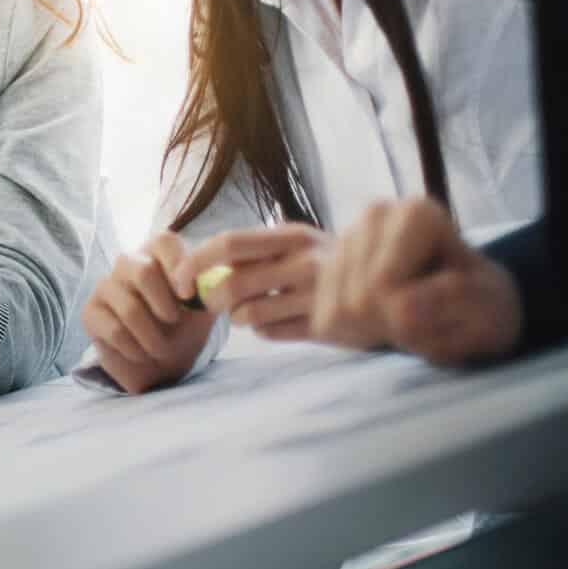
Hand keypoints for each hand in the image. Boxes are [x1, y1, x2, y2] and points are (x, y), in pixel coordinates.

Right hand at [81, 233, 218, 393]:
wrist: (161, 363)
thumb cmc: (183, 328)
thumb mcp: (204, 309)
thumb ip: (211, 290)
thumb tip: (211, 282)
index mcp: (158, 255)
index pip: (164, 241)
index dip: (178, 265)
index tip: (188, 296)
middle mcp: (128, 263)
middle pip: (143, 270)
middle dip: (164, 304)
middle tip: (174, 322)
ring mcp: (105, 286)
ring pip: (130, 308)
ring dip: (153, 337)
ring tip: (161, 349)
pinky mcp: (90, 312)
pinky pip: (115, 330)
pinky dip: (136, 350)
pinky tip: (141, 354)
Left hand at [167, 224, 328, 340]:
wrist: (389, 289)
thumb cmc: (324, 264)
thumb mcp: (296, 243)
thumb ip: (254, 249)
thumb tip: (194, 264)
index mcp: (292, 235)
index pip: (228, 244)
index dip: (194, 263)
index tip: (178, 282)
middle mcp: (306, 262)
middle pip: (232, 285)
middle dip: (211, 299)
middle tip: (212, 303)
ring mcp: (318, 296)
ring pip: (248, 315)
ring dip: (238, 317)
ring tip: (254, 309)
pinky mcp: (324, 327)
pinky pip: (270, 333)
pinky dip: (263, 329)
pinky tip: (280, 321)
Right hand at [312, 197, 522, 362]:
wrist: (468, 305)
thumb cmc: (483, 304)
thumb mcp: (490, 306)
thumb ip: (454, 301)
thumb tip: (402, 305)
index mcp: (416, 215)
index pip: (383, 283)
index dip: (409, 317)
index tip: (443, 314)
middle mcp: (374, 216)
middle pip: (358, 299)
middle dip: (392, 326)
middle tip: (428, 324)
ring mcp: (345, 240)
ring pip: (338, 311)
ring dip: (375, 332)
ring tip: (406, 322)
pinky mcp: (326, 268)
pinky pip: (325, 320)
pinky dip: (356, 336)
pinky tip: (383, 325)